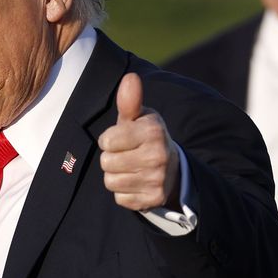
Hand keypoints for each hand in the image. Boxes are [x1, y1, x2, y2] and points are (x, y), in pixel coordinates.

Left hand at [98, 73, 180, 211]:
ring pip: (111, 182)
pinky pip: (120, 198)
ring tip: (131, 168)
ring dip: (116, 176)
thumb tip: (130, 78)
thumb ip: (130, 100)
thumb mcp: (139, 117)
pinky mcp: (153, 199)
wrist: (171, 168)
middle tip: (127, 154)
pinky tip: (136, 182)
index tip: (121, 138)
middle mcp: (158, 156)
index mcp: (153, 131)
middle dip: (111, 158)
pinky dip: (124, 192)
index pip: (106, 142)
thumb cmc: (145, 137)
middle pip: (106, 163)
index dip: (109, 140)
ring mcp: (157, 179)